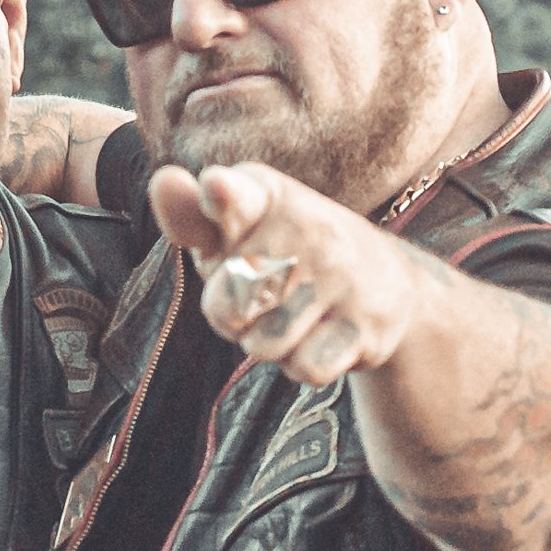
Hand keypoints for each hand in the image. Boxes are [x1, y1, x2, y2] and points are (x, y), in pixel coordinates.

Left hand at [149, 161, 408, 385]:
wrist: (388, 282)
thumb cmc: (283, 255)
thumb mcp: (234, 234)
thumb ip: (191, 218)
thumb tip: (162, 181)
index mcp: (266, 196)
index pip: (238, 197)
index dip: (223, 196)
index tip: (214, 186)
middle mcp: (310, 228)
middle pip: (228, 307)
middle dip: (231, 316)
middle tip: (262, 296)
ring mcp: (343, 277)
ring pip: (264, 345)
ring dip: (267, 344)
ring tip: (292, 315)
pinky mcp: (366, 324)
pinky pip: (305, 369)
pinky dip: (302, 365)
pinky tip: (320, 337)